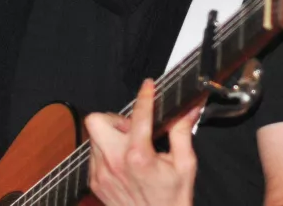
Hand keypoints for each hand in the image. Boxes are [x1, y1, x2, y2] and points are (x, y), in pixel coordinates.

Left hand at [84, 79, 201, 205]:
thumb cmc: (171, 201)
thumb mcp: (185, 165)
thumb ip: (183, 132)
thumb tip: (189, 110)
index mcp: (138, 156)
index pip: (139, 114)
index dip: (145, 95)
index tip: (148, 87)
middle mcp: (115, 163)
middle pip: (97, 121)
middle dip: (114, 118)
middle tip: (132, 127)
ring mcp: (101, 173)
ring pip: (93, 137)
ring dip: (110, 135)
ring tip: (130, 146)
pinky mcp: (95, 182)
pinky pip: (93, 155)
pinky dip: (106, 152)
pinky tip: (123, 162)